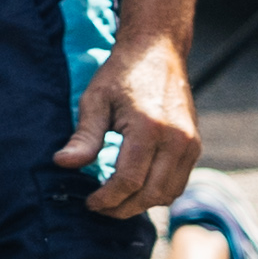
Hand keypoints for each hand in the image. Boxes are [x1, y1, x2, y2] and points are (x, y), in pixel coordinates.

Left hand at [67, 26, 200, 217]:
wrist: (157, 51)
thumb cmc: (122, 74)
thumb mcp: (95, 100)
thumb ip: (84, 137)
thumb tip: (62, 163)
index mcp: (149, 128)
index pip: (129, 181)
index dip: (107, 198)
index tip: (89, 202)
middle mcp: (176, 139)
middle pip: (151, 194)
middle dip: (123, 207)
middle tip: (100, 207)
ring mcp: (190, 144)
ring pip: (168, 194)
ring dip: (141, 204)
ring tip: (116, 200)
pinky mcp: (195, 145)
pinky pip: (178, 183)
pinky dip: (157, 193)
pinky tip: (136, 188)